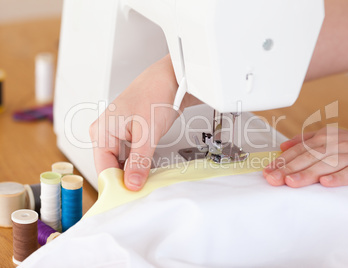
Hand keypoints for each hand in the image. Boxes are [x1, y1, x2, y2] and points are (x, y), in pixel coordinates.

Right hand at [90, 55, 199, 190]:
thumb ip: (139, 161)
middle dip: (127, 180)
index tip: (130, 198)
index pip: (103, 168)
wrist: (172, 77)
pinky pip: (131, 156)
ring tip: (148, 182)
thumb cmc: (156, 93)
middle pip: (111, 167)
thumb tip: (132, 184)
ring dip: (135, 173)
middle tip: (143, 192)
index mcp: (102, 131)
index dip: (117, 185)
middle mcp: (105, 133)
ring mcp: (117, 134)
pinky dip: (140, 164)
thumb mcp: (148, 132)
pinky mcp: (129, 134)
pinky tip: (150, 171)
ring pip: (122, 163)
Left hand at [263, 127, 347, 187]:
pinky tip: (326, 183)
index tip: (266, 171)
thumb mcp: (332, 138)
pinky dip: (339, 177)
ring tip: (291, 183)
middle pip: (308, 157)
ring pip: (326, 165)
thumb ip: (306, 141)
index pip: (298, 150)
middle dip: (288, 168)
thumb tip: (283, 146)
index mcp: (325, 139)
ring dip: (307, 173)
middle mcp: (336, 146)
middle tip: (271, 179)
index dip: (282, 161)